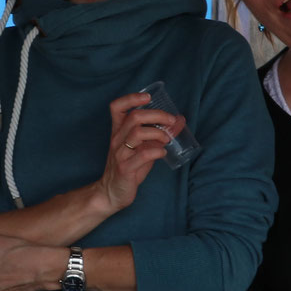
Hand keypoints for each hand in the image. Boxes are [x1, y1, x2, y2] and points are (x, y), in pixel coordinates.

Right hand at [96, 91, 180, 213]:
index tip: (148, 97)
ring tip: (166, 139)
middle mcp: (117, 139)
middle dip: (157, 115)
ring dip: (157, 133)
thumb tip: (179, 120)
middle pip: (135, 117)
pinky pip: (143, 155)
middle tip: (171, 121)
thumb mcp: (142, 148)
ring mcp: (120, 153)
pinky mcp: (125, 168)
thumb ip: (158, 134)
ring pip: (138, 133)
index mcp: (118, 131)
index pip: (116, 107)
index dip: (132, 98)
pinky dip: (157, 151)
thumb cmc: (129, 167)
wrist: (111, 192)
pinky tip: (162, 153)